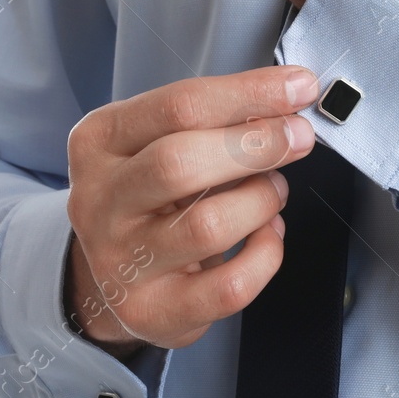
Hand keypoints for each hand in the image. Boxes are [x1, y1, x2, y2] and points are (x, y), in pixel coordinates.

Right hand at [64, 65, 320, 354]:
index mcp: (99, 141)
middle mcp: (99, 200)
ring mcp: (121, 260)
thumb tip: (287, 100)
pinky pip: (230, 286)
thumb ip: (215, 119)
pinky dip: (266, 255)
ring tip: (273, 190)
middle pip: (180, 163)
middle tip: (299, 136)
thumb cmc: (151, 193)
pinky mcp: (152, 310)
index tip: (300, 87)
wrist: (113, 275)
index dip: (249, 93)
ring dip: (261, 200)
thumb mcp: (162, 140)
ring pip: (208, 226)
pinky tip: (267, 235)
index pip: (178, 106)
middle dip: (255, 145)